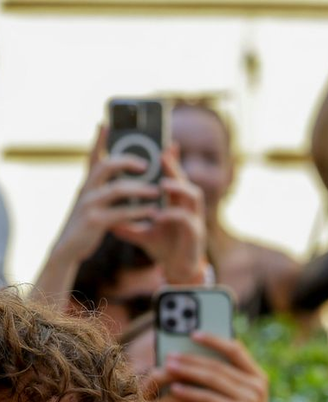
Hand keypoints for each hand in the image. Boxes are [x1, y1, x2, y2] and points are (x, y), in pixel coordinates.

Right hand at [48, 129, 160, 266]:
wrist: (68, 249)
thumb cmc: (85, 226)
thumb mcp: (93, 204)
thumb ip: (106, 192)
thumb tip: (125, 182)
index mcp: (87, 184)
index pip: (93, 157)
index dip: (98, 140)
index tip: (105, 123)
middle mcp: (86, 190)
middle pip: (106, 166)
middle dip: (126, 161)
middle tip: (146, 163)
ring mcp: (89, 205)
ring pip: (116, 190)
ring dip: (139, 189)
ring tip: (156, 191)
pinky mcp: (95, 221)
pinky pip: (120, 214)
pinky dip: (138, 212)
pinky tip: (153, 213)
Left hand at [114, 147, 206, 284]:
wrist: (177, 271)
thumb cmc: (164, 248)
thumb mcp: (142, 233)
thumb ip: (127, 223)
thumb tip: (105, 215)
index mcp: (176, 203)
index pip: (173, 176)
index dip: (169, 161)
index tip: (160, 145)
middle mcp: (188, 208)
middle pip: (186, 179)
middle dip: (175, 166)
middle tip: (162, 154)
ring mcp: (194, 220)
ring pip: (194, 196)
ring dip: (179, 188)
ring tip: (163, 184)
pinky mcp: (196, 236)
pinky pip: (187, 221)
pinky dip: (173, 216)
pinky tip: (160, 215)